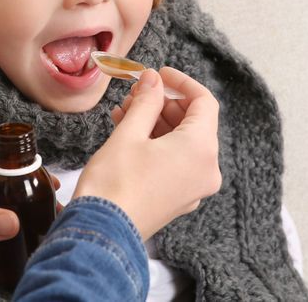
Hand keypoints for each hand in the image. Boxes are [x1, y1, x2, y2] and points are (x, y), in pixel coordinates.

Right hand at [74, 67, 221, 239]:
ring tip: (126, 111)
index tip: (158, 74)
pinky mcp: (179, 199)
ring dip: (157, 122)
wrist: (101, 233)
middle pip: (194, 123)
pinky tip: (129, 132)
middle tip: (135, 93)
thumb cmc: (114, 183)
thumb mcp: (130, 133)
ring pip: (183, 142)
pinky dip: (158, 143)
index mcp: (200, 149)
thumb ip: (146, 101)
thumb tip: (154, 79)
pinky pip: (176, 161)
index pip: (204, 102)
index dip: (181, 83)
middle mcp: (206, 170)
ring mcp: (194, 188)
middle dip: (164, 103)